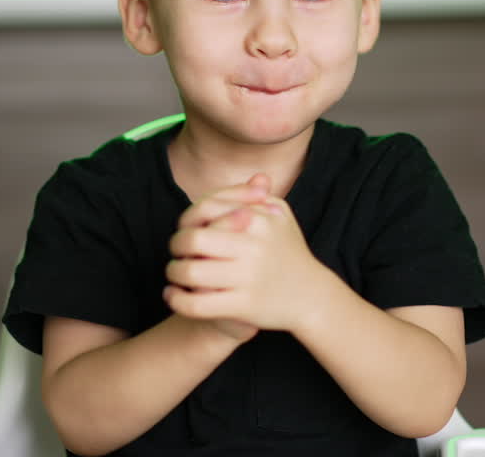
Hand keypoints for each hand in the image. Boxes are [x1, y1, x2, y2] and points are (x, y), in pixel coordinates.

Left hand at [165, 173, 332, 332]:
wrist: (311, 296)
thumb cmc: (287, 251)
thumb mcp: (281, 217)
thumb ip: (259, 196)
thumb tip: (257, 177)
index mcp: (259, 220)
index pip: (207, 208)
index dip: (188, 217)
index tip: (186, 227)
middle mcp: (254, 247)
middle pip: (194, 239)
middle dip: (177, 244)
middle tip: (177, 250)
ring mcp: (248, 278)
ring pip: (191, 273)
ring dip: (174, 272)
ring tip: (175, 272)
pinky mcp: (244, 306)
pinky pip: (198, 305)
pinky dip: (178, 300)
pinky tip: (173, 295)